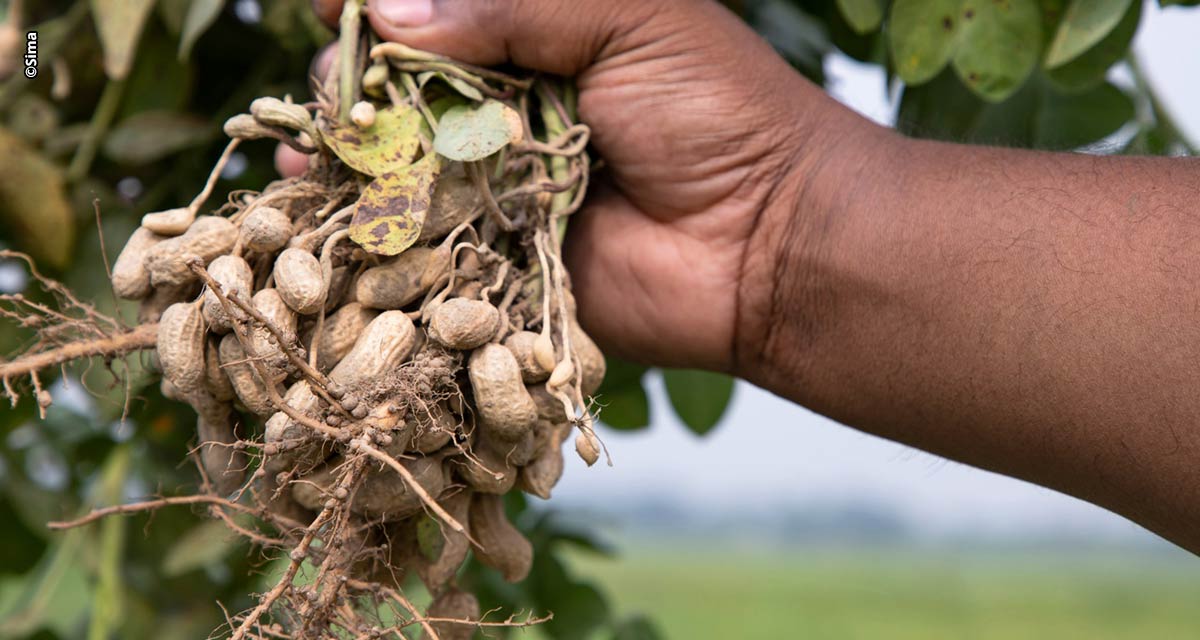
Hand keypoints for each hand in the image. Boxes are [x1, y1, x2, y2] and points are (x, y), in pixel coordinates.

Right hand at [284, 0, 883, 371]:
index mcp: (546, 43)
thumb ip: (512, 6)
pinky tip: (316, 196)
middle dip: (358, 81)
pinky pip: (424, 240)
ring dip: (347, 148)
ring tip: (309, 140)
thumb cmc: (718, 113)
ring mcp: (502, 189)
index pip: (444, 17)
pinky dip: (368, 222)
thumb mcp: (626, 18)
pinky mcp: (502, 261)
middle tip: (338, 82)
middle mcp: (514, 114)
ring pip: (403, 163)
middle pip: (406, 90)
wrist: (769, 242)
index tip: (332, 7)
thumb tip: (389, 11)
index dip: (384, 13)